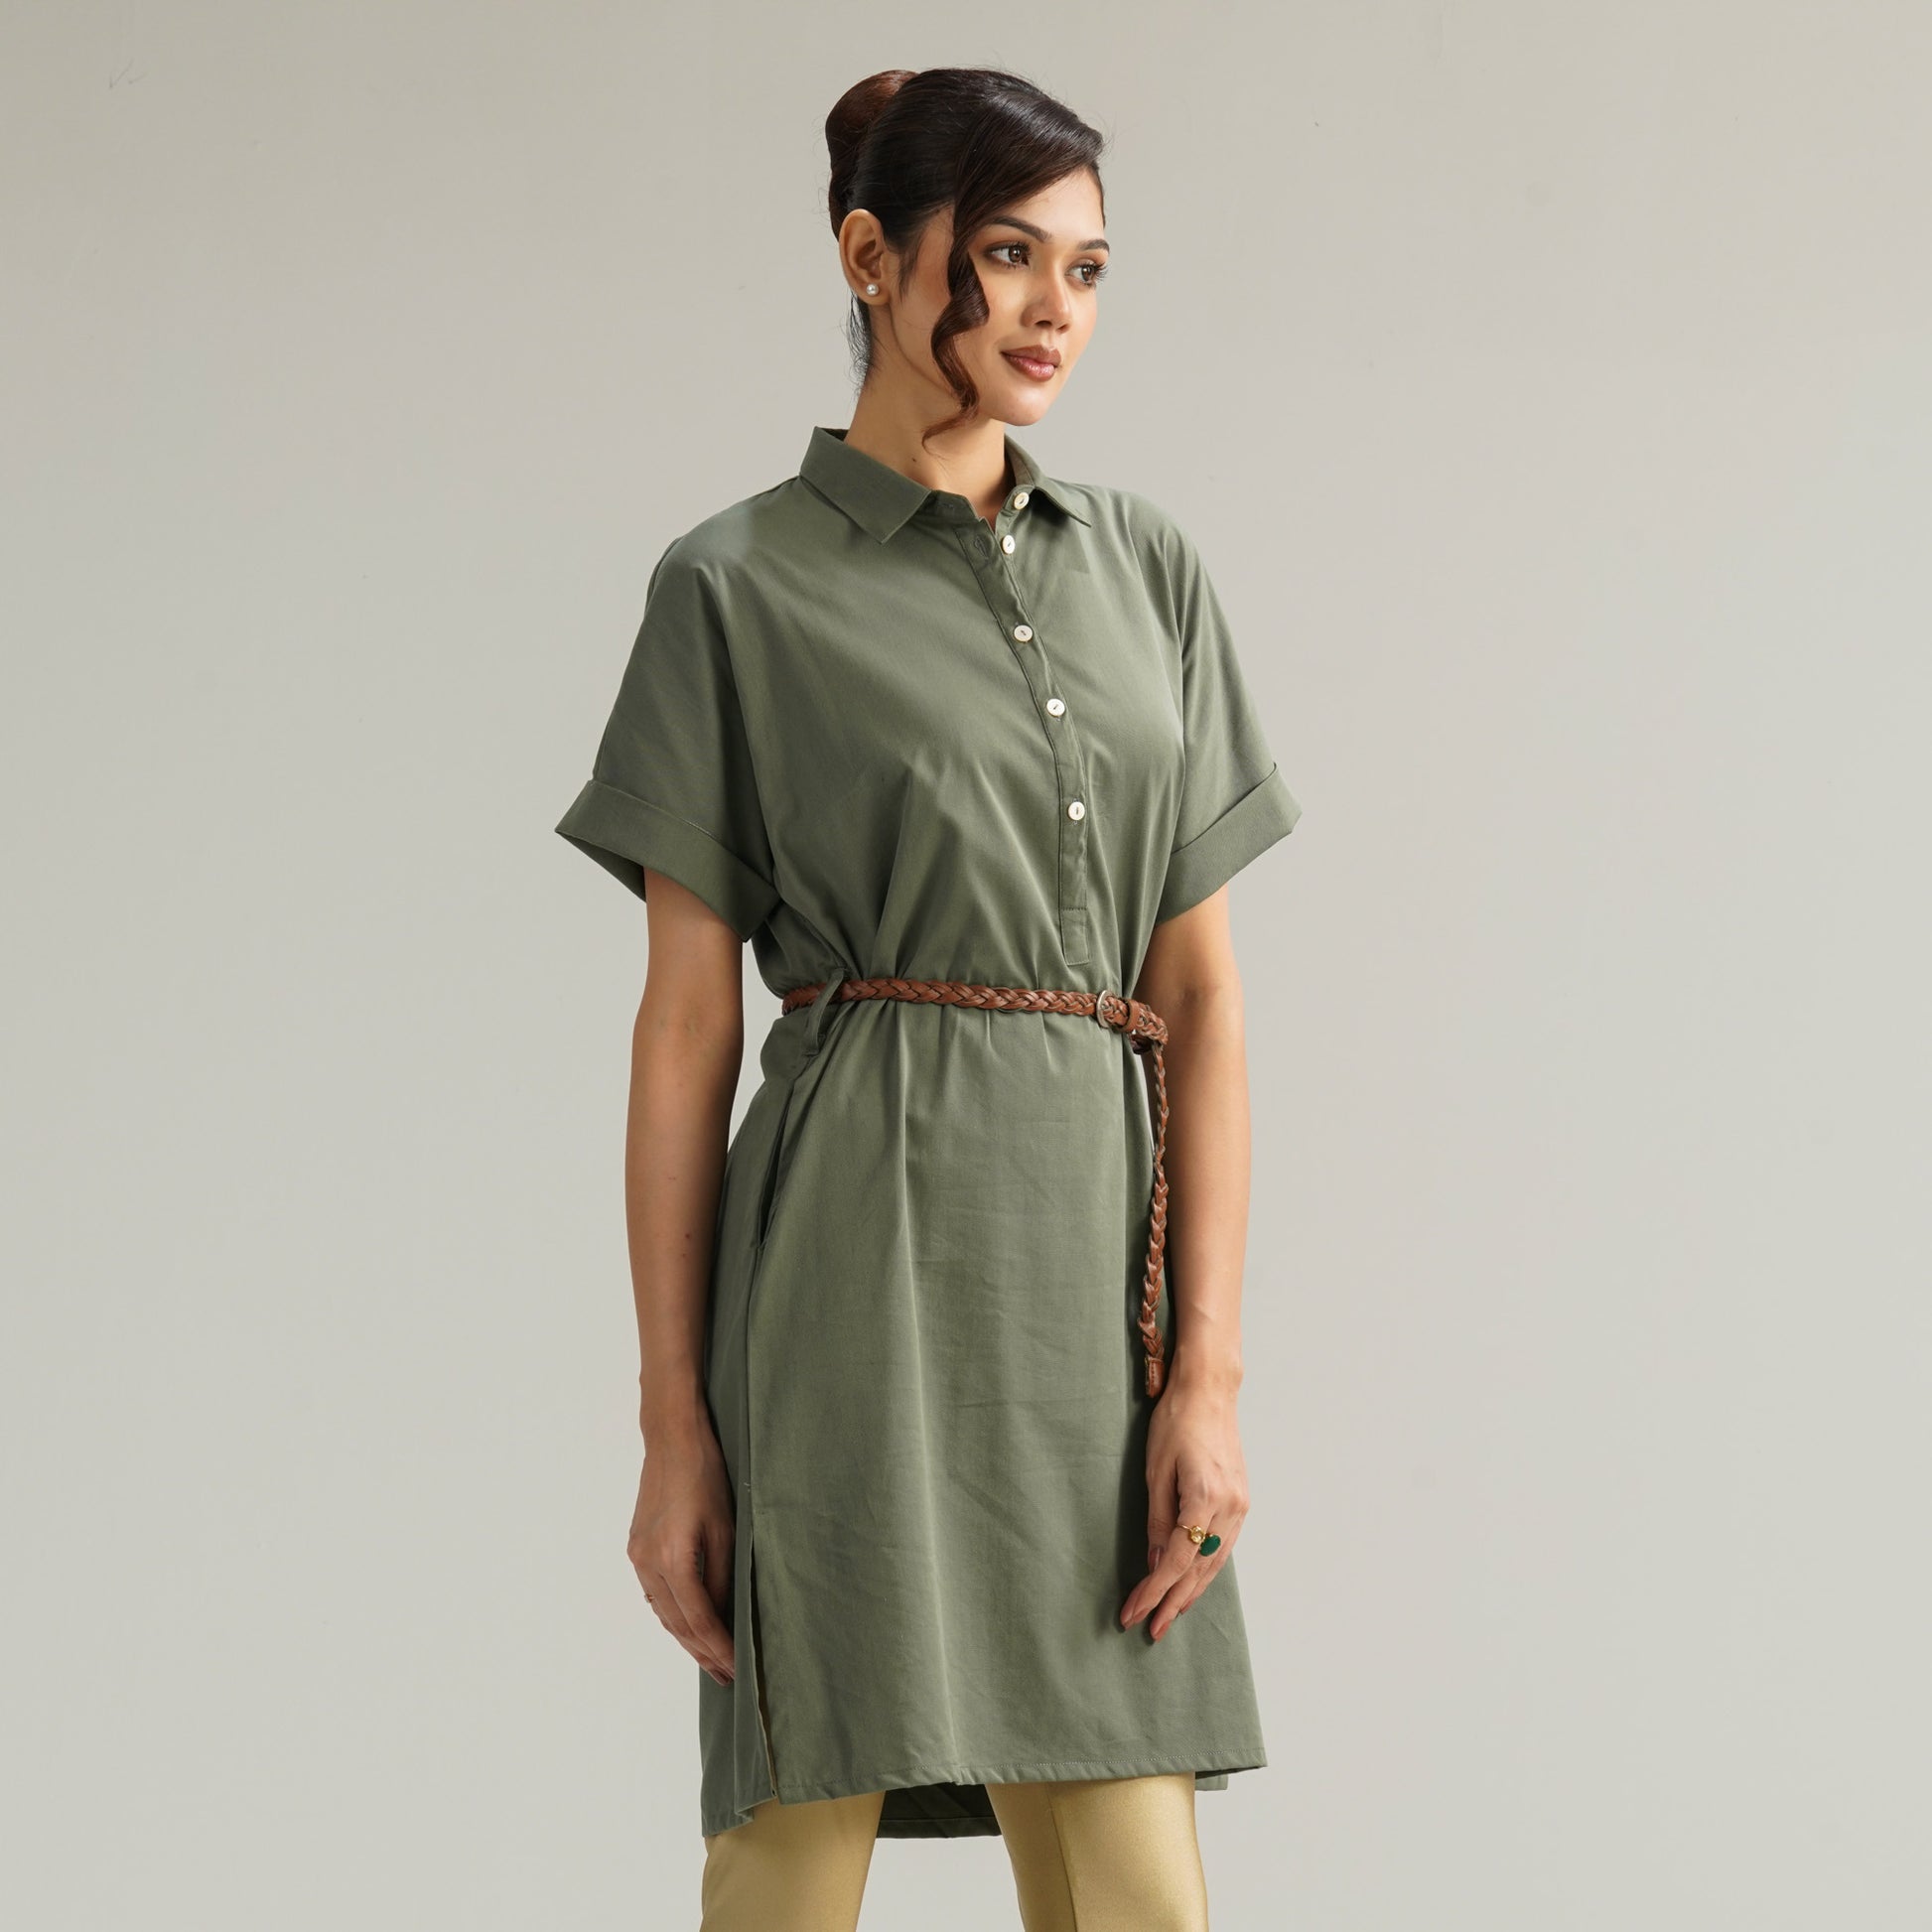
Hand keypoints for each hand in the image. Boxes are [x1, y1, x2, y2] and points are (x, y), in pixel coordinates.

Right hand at [627, 1420, 736, 1684]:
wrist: (672, 1439)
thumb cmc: (706, 1476)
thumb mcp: (726, 1528)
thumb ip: (722, 1576)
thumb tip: (723, 1616)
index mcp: (672, 1558)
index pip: (699, 1619)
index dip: (719, 1648)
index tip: (738, 1668)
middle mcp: (648, 1562)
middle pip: (677, 1623)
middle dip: (703, 1652)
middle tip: (727, 1676)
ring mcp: (637, 1556)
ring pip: (663, 1612)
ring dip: (687, 1638)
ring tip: (711, 1659)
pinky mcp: (636, 1547)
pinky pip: (655, 1594)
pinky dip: (673, 1614)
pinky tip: (689, 1625)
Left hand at [1119, 1368, 1248, 1640]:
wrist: (1210, 1391)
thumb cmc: (1176, 1422)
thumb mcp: (1155, 1470)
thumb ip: (1157, 1521)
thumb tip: (1155, 1565)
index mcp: (1205, 1499)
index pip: (1176, 1561)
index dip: (1154, 1592)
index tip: (1133, 1613)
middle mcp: (1229, 1508)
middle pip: (1199, 1570)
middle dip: (1173, 1603)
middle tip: (1150, 1629)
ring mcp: (1240, 1505)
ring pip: (1215, 1564)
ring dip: (1191, 1592)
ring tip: (1169, 1615)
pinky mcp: (1241, 1500)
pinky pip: (1224, 1547)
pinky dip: (1206, 1569)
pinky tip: (1192, 1582)